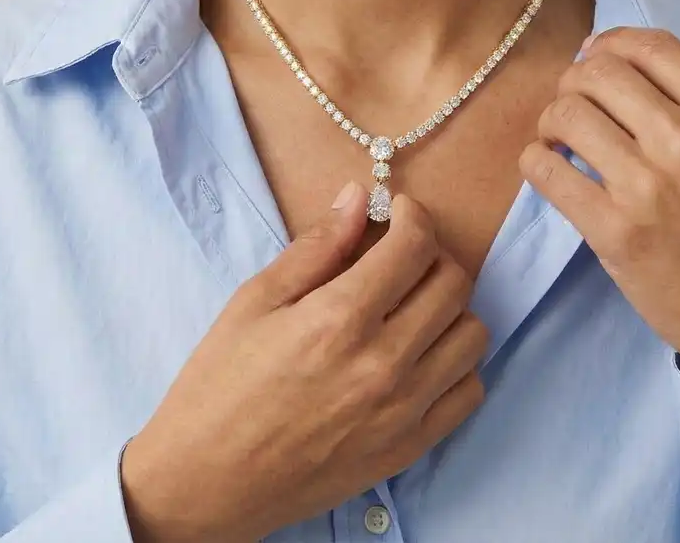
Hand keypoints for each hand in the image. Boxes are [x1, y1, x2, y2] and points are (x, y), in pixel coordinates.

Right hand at [121, 183, 486, 542]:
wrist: (207, 482)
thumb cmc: (221, 383)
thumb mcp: (256, 300)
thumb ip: (316, 246)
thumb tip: (357, 197)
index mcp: (340, 318)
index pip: (415, 245)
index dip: (412, 214)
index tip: (398, 211)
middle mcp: (384, 363)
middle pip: (453, 283)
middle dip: (432, 253)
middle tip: (402, 254)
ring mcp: (404, 410)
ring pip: (472, 333)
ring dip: (449, 307)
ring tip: (413, 305)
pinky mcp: (410, 448)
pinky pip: (469, 391)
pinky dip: (455, 363)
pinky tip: (420, 355)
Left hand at [519, 27, 679, 396]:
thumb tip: (609, 62)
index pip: (646, 44)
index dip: (606, 44)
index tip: (592, 61)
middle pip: (595, 72)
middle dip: (571, 84)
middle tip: (573, 110)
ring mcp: (648, 186)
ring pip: (563, 114)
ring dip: (550, 124)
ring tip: (560, 144)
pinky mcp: (613, 231)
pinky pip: (543, 168)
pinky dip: (535, 162)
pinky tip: (551, 172)